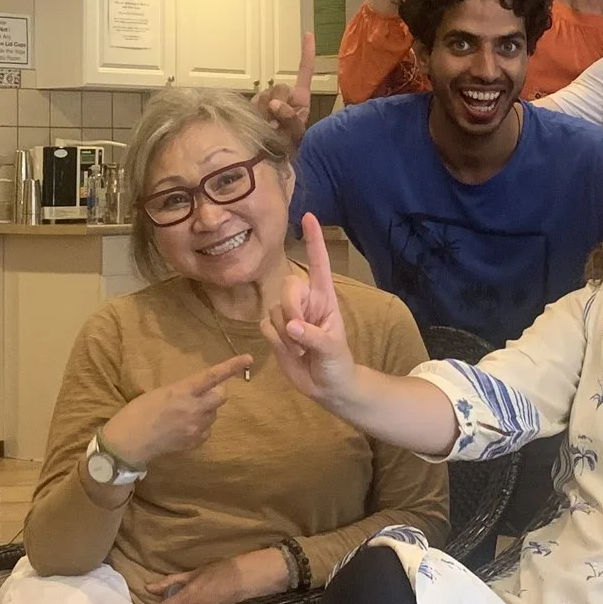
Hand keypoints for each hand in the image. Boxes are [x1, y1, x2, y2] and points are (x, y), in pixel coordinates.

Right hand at [95, 354, 255, 470]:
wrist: (129, 442)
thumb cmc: (138, 411)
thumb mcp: (160, 393)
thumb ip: (183, 390)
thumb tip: (199, 390)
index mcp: (183, 391)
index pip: (213, 376)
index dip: (232, 366)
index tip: (248, 358)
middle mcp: (194, 408)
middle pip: (221, 397)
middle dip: (216, 393)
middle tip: (202, 394)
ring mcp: (196, 427)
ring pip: (214, 414)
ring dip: (206, 410)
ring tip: (185, 413)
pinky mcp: (195, 442)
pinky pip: (207, 430)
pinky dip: (200, 427)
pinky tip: (183, 428)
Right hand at [255, 29, 314, 148]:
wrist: (273, 163)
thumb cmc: (291, 150)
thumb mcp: (297, 136)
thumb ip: (290, 120)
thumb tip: (275, 104)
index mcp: (300, 100)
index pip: (304, 73)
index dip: (306, 54)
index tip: (308, 34)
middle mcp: (283, 98)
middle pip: (279, 88)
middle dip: (278, 103)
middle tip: (278, 123)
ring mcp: (267, 103)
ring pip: (264, 96)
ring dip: (265, 111)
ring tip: (269, 128)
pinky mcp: (253, 110)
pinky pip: (252, 104)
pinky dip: (255, 113)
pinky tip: (258, 125)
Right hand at [263, 214, 357, 405]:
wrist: (328, 387)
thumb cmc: (338, 363)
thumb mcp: (332, 350)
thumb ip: (313, 337)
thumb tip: (292, 326)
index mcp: (325, 298)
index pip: (319, 263)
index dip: (313, 241)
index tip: (308, 216)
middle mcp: (306, 301)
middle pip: (288, 286)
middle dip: (291, 309)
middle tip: (300, 332)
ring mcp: (289, 315)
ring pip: (274, 309)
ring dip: (285, 333)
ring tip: (301, 350)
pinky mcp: (275, 330)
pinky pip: (264, 325)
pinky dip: (275, 340)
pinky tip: (289, 351)